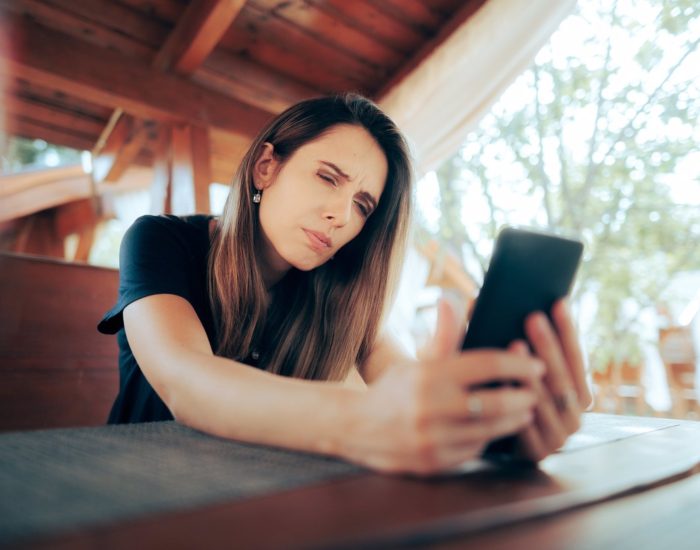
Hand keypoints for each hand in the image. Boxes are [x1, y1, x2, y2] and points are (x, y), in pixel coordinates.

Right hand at [344, 299, 542, 474]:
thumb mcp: (417, 361)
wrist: (356, 427)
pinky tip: (496, 429)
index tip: (536, 364)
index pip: (486, 364)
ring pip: (490, 430)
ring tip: (525, 411)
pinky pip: (475, 450)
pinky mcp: (434, 463)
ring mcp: (432, 438)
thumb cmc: (394, 389)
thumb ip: (443, 336)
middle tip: (536, 391)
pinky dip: (490, 439)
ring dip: (515, 420)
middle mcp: (430, 407)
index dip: (518, 364)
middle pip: (496, 402)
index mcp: (428, 375)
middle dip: (524, 396)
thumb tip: (452, 299)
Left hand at [511, 299, 592, 461]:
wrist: (491, 444)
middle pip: (562, 376)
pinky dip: (513, 399)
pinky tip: (500, 381)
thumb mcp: (517, 370)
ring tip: (514, 344)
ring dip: (530, 371)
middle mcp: (576, 415)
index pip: (577, 357)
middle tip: (533, 316)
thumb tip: (495, 300)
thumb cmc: (505, 400)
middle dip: (548, 345)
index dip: (568, 330)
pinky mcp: (538, 452)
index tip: (559, 302)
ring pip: (545, 398)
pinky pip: (525, 422)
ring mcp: (559, 436)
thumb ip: (523, 340)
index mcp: (578, 393)